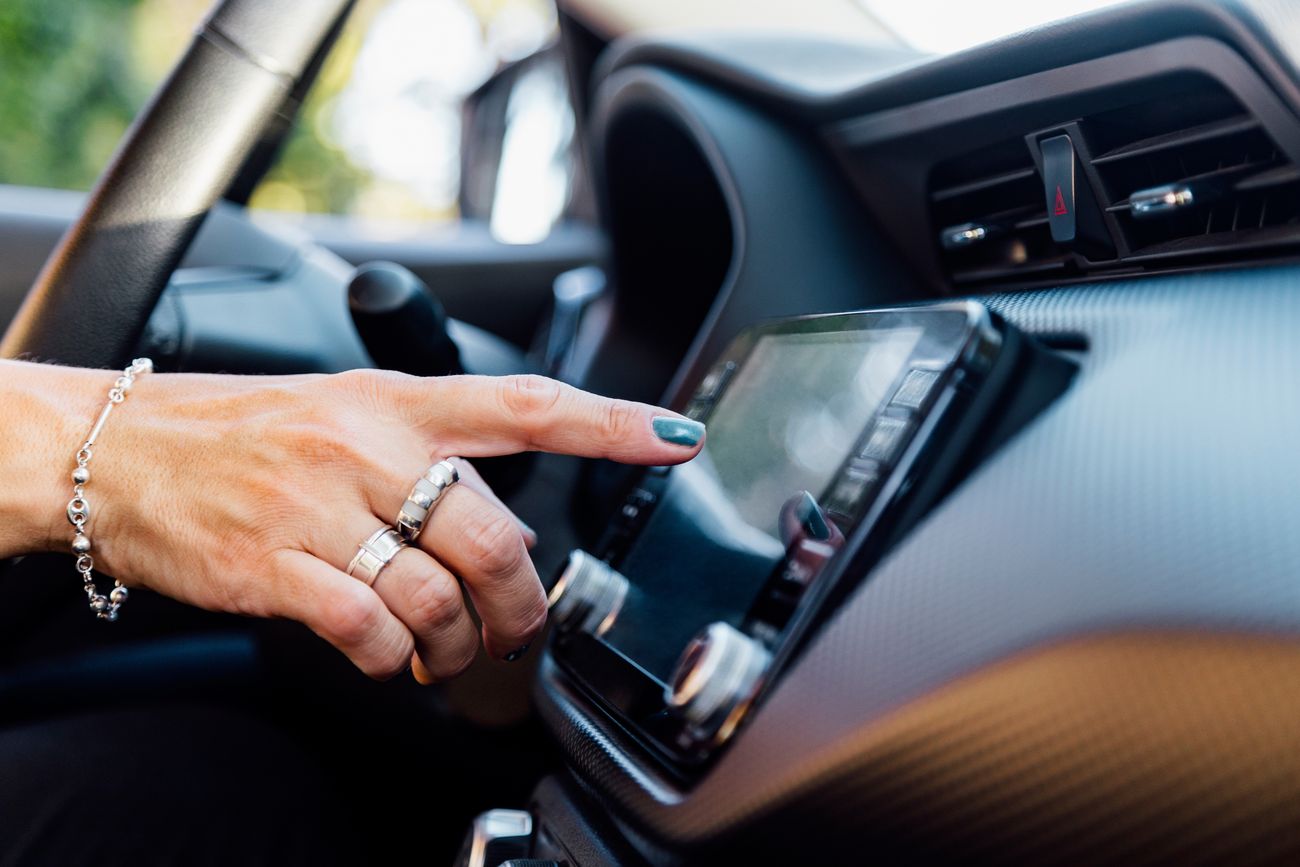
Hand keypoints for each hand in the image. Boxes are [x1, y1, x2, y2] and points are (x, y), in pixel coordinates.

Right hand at [44, 370, 704, 680]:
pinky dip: (393, 660)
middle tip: (515, 630)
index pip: (524, 404)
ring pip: (436, 596)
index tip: (674, 437)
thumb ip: (425, 453)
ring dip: (455, 648)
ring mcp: (317, 509)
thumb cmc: (237, 431)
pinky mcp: (271, 568)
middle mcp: (366, 449)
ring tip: (444, 657)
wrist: (117, 451)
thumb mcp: (340, 409)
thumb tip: (502, 525)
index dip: (609, 422)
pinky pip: (366, 629)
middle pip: (492, 537)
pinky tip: (388, 658)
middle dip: (521, 606)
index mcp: (393, 402)